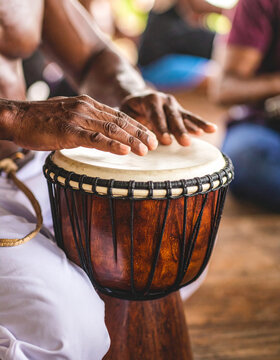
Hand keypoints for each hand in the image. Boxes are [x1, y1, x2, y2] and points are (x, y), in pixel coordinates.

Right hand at [8, 95, 157, 155]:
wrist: (17, 117)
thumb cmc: (41, 121)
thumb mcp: (68, 118)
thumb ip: (85, 124)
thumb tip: (100, 136)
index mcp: (87, 104)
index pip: (118, 114)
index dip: (136, 126)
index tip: (149, 135)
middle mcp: (86, 108)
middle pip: (120, 120)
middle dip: (139, 132)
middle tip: (154, 144)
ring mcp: (78, 118)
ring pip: (111, 129)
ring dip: (131, 140)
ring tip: (146, 150)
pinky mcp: (68, 130)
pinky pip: (94, 138)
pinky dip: (111, 144)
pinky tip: (124, 151)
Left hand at [121, 90, 216, 145]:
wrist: (138, 97)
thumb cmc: (129, 109)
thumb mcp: (124, 113)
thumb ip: (127, 124)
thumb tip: (127, 140)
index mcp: (149, 99)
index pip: (155, 115)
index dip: (160, 128)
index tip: (165, 141)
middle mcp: (164, 100)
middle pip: (172, 116)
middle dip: (179, 130)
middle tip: (184, 142)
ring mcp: (174, 105)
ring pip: (184, 116)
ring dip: (193, 126)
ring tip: (203, 133)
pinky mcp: (180, 110)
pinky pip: (192, 117)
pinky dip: (201, 123)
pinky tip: (212, 129)